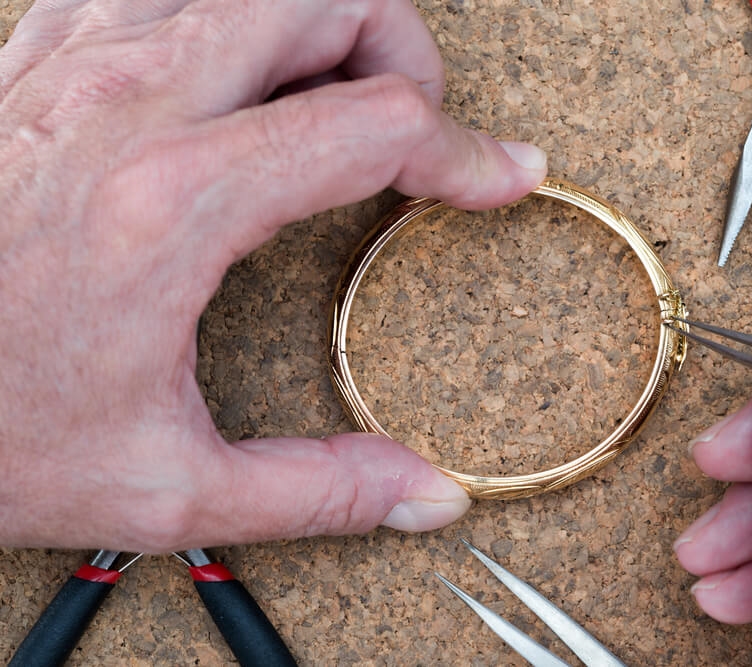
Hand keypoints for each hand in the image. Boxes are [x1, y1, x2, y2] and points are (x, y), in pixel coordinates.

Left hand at [0, 0, 545, 550]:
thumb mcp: (165, 488)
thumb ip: (317, 488)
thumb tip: (423, 492)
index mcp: (175, 204)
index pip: (377, 125)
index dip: (467, 151)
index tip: (502, 176)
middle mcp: (127, 109)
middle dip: (403, 50)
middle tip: (415, 123)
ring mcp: (72, 68)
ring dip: (318, 19)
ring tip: (338, 91)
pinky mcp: (33, 63)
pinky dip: (227, 13)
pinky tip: (236, 74)